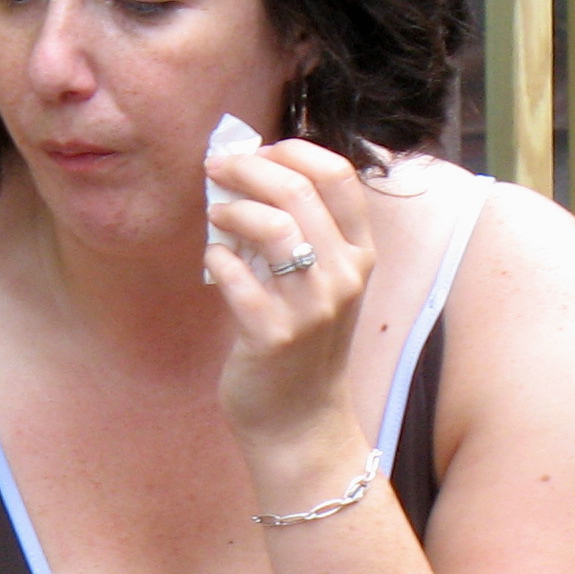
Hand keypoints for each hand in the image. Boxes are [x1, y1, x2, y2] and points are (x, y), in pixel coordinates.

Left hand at [202, 137, 376, 473]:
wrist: (299, 422)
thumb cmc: (302, 346)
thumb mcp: (321, 285)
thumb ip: (302, 234)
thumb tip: (250, 176)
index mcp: (360, 255)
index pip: (338, 175)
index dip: (293, 152)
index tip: (260, 151)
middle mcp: (343, 276)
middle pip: (298, 191)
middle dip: (248, 169)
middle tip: (217, 168)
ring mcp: (311, 307)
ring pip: (270, 226)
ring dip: (231, 209)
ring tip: (215, 214)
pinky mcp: (272, 335)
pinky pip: (236, 276)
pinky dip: (217, 258)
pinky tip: (214, 261)